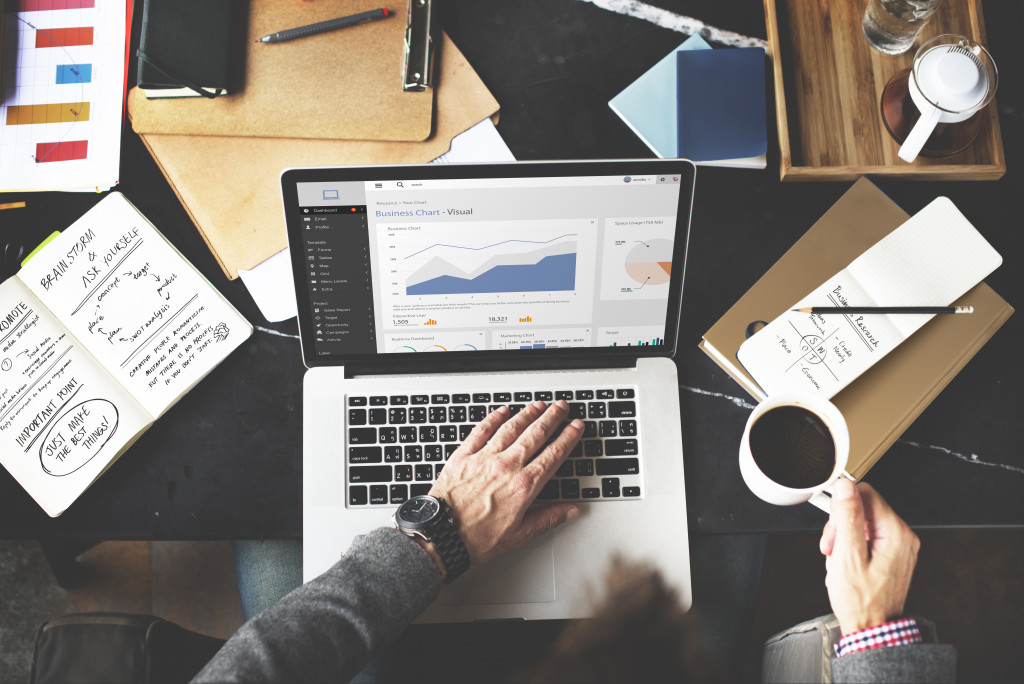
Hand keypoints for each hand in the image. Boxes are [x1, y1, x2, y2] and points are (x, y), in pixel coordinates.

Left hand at [428, 400, 582, 567]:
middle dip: (552, 417)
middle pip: (535, 434)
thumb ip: (548, 518)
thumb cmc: (477, 538)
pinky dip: (493, 418)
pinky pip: (481, 430)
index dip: (568, 437)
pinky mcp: (463, 456)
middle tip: (562, 406)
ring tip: (538, 405)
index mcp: (523, 486)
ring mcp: (484, 458)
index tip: (576, 427)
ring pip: (511, 428)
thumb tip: (571, 511)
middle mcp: (506, 466)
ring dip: (527, 414)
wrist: (441, 536)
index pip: (553, 454)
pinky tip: (502, 411)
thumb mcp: (520, 535)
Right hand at [819, 479, 919, 634]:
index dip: (842, 506)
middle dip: (841, 524)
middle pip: (863, 507)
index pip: (866, 493)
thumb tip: (846, 487)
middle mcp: (902, 536)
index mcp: (896, 533)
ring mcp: (898, 546)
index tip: (832, 525)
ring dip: (843, 536)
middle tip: (833, 547)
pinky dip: (851, 545)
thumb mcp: (847, 556)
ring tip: (838, 558)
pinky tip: (845, 561)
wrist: (871, 629)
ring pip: (862, 521)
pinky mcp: (891, 554)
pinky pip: (867, 536)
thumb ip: (847, 518)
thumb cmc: (861, 601)